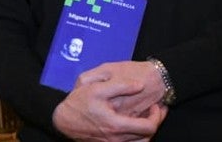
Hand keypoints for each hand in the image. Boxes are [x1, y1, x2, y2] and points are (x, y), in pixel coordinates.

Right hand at [51, 62, 167, 141]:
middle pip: (148, 137)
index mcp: (117, 125)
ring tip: (147, 118)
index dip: (157, 116)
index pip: (149, 127)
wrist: (63, 121)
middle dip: (155, 122)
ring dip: (147, 132)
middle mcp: (117, 139)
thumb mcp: (96, 88)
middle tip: (155, 110)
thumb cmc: (79, 103)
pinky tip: (135, 126)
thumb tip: (140, 85)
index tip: (155, 105)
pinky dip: (138, 137)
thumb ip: (120, 85)